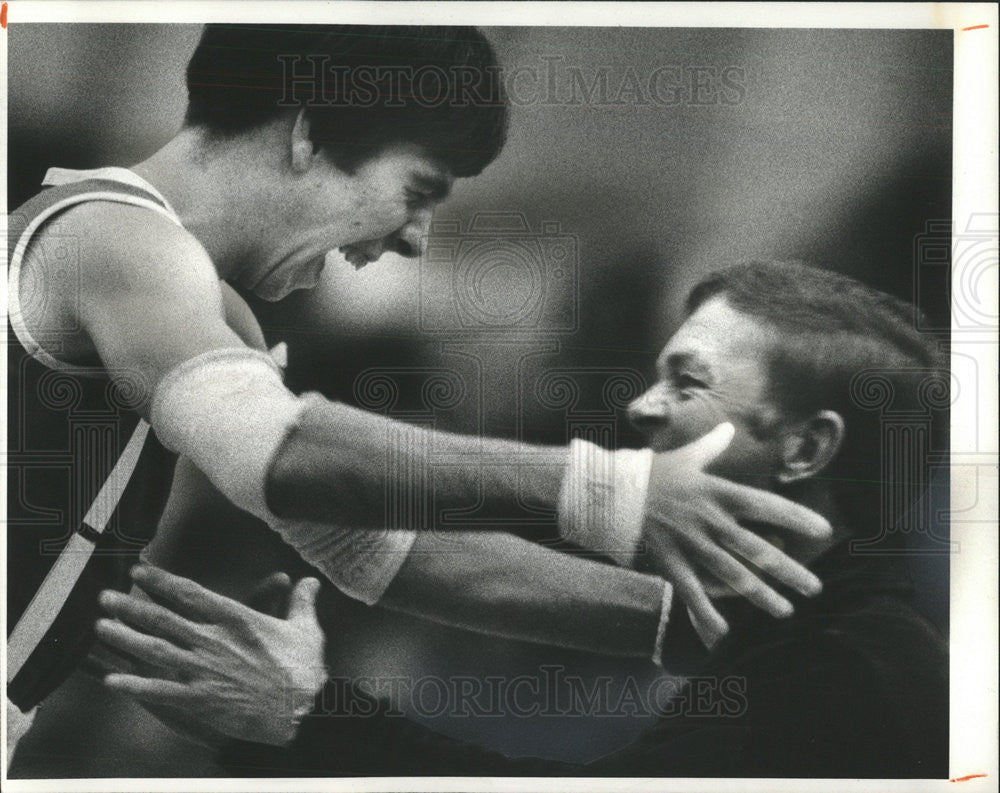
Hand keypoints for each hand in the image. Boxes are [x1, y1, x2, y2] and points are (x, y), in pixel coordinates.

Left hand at [95, 564, 326, 746]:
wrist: (302, 713)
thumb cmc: (303, 672)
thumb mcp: (306, 629)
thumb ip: (301, 602)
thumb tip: (308, 582)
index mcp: (237, 619)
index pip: (190, 593)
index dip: (161, 581)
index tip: (140, 571)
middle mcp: (214, 641)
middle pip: (163, 619)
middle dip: (131, 606)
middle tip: (106, 597)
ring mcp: (203, 671)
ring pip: (155, 650)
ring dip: (124, 638)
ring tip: (101, 628)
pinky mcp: (199, 700)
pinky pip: (160, 690)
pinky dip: (134, 685)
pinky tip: (112, 680)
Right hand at [642, 423, 830, 644]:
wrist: (610, 490)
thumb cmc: (651, 473)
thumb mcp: (685, 457)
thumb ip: (710, 446)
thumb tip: (726, 427)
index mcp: (718, 492)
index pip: (767, 505)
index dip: (797, 518)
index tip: (824, 531)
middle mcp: (711, 520)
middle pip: (758, 549)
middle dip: (790, 571)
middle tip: (815, 588)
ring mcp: (691, 544)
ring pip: (734, 575)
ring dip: (762, 596)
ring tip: (785, 611)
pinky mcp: (670, 562)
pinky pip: (693, 593)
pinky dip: (707, 615)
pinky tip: (724, 634)